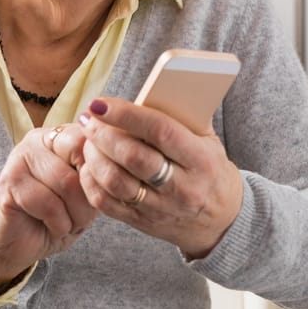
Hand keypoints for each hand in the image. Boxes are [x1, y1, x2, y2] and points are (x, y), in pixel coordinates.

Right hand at [0, 126, 98, 293]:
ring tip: (68, 224)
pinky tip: (52, 227)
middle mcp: (37, 139)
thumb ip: (97, 176)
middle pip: (82, 160)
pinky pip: (48, 203)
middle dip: (89, 198)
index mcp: (59, 136)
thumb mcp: (86, 195)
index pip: (91, 140)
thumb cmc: (56, 217)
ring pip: (66, 182)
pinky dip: (59, 224)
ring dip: (75, 215)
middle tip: (83, 216)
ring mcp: (20, 158)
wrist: (17, 244)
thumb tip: (113, 167)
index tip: (97, 197)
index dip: (101, 173)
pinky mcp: (9, 182)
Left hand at [76, 97, 243, 258]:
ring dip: (93, 157)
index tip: (100, 103)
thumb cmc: (208, 168)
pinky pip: (107, 204)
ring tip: (87, 139)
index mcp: (201, 160)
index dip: (126, 114)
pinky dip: (90, 181)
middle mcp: (183, 187)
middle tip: (88, 119)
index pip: (160, 131)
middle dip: (103, 134)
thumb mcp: (207, 140)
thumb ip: (183, 115)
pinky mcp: (143, 223)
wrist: (221, 219)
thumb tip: (152, 85)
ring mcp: (162, 209)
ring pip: (116, 182)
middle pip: (133, 157)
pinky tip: (87, 164)